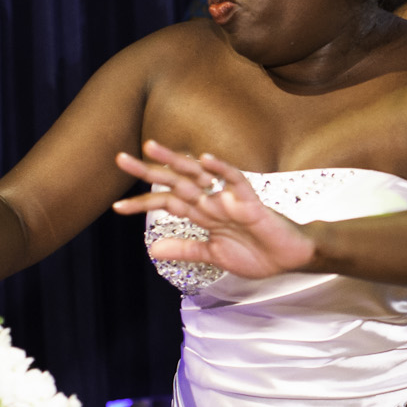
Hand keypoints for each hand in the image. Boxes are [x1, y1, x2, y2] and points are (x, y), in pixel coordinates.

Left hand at [111, 141, 318, 278]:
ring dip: (175, 160)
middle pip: (175, 182)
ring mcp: (229, 199)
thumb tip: (152, 249)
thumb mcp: (213, 256)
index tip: (116, 208)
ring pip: (198, 174)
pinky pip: (235, 180)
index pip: (167, 203)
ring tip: (151, 147)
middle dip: (148, 172)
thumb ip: (185, 250)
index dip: (142, 204)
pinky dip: (220, 169)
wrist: (289, 259)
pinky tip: (204, 159)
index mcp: (203, 214)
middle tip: (120, 159)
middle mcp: (212, 202)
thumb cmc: (258, 254)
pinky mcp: (250, 200)